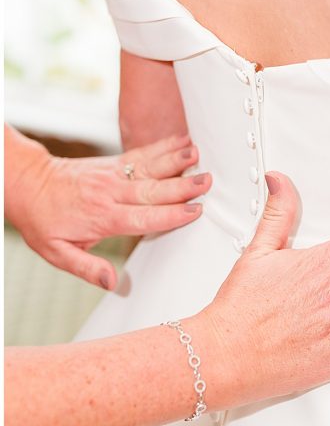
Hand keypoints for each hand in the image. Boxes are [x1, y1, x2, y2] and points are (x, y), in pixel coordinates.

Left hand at [5, 131, 210, 289]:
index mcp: (103, 217)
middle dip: (182, 186)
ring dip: (176, 160)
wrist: (26, 183)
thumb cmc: (42, 220)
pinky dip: (164, 147)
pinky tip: (183, 142)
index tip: (195, 211)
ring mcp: (114, 175)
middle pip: (153, 189)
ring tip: (198, 154)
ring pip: (150, 167)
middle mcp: (111, 193)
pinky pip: (142, 154)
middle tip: (207, 181)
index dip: (171, 215)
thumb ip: (86, 268)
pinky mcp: (114, 163)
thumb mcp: (56, 252)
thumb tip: (113, 283)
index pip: (143, 217)